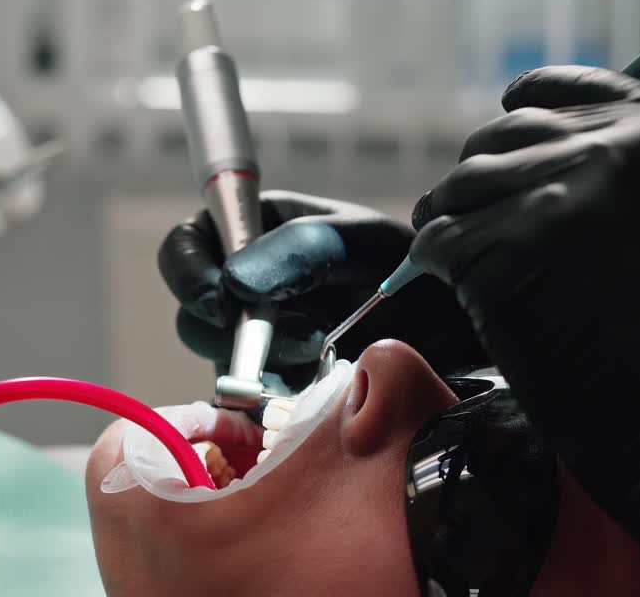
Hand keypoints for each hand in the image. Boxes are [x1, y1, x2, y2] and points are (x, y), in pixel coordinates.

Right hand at [158, 190, 483, 390]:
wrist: (453, 333)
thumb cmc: (407, 269)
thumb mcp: (360, 243)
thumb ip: (297, 250)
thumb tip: (233, 283)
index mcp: (256, 234)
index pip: (187, 247)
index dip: (188, 273)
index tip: (220, 300)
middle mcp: (248, 290)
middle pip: (194, 314)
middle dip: (236, 331)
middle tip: (300, 333)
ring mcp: (260, 343)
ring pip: (223, 362)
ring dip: (271, 362)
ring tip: (327, 349)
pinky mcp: (276, 390)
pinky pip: (249, 406)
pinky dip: (279, 399)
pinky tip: (321, 383)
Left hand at [408, 66, 639, 589]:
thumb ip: (622, 168)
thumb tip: (529, 146)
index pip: (557, 89)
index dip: (519, 112)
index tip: (503, 130)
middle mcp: (610, 147)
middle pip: (498, 138)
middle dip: (482, 180)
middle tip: (480, 223)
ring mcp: (554, 197)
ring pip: (458, 186)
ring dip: (453, 221)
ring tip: (469, 260)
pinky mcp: (503, 252)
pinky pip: (436, 241)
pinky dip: (436, 265)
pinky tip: (466, 290)